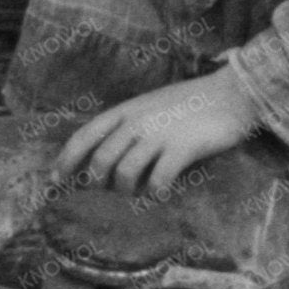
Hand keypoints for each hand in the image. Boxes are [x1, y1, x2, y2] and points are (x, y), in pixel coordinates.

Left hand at [58, 71, 260, 194]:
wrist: (232, 94)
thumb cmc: (189, 103)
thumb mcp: (149, 106)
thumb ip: (127, 124)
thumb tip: (102, 155)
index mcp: (125, 110)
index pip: (85, 135)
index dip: (66, 160)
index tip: (56, 181)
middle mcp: (136, 121)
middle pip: (100, 160)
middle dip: (97, 183)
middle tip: (107, 192)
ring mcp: (159, 134)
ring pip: (124, 174)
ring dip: (126, 191)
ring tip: (137, 193)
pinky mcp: (182, 149)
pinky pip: (157, 181)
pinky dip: (153, 194)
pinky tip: (159, 193)